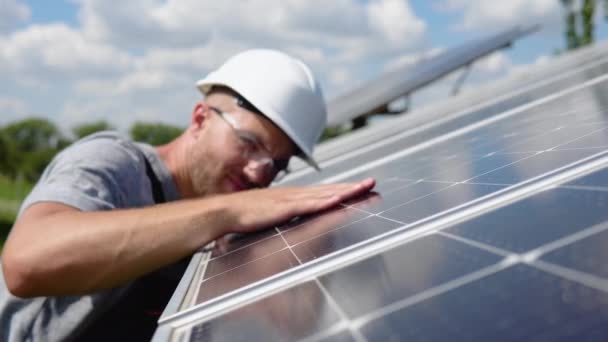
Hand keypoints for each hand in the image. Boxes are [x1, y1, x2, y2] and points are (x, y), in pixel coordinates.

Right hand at [212, 178, 374, 234]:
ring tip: (362, 188)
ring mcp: (289, 199)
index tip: (359, 188)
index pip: (322, 192)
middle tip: (372, 183)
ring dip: (344, 191)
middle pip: (328, 189)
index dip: (342, 189)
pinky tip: (336, 199)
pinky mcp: (282, 208)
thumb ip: (283, 215)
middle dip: (351, 186)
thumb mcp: (269, 214)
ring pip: (323, 194)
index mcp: (291, 196)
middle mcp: (294, 194)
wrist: (225, 212)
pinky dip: (323, 201)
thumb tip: (292, 218)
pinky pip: (307, 205)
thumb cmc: (243, 215)